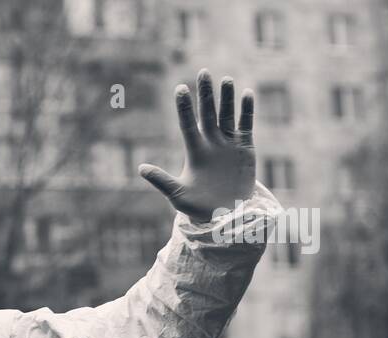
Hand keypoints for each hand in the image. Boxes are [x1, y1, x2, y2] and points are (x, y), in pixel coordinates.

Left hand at [139, 70, 255, 221]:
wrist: (224, 215)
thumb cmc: (198, 206)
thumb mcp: (177, 194)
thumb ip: (161, 180)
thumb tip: (140, 168)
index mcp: (194, 151)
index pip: (187, 124)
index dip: (184, 107)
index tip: (180, 88)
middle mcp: (211, 143)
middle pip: (208, 113)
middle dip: (206, 94)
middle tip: (203, 72)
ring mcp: (228, 144)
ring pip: (227, 115)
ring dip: (227, 98)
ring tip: (225, 79)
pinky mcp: (245, 148)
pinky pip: (246, 125)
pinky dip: (247, 111)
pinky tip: (247, 94)